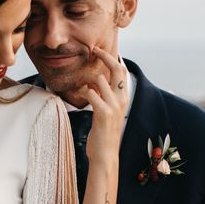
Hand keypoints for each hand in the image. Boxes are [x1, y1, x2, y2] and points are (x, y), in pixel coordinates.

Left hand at [81, 47, 128, 165]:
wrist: (105, 153)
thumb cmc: (103, 132)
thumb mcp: (109, 111)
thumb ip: (106, 96)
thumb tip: (96, 82)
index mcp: (123, 97)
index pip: (121, 71)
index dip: (112, 58)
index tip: (100, 51)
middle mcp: (121, 99)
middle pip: (116, 69)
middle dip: (104, 56)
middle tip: (93, 50)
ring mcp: (113, 106)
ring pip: (99, 80)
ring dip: (87, 82)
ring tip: (83, 90)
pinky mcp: (103, 113)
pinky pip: (91, 93)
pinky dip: (83, 93)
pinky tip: (81, 97)